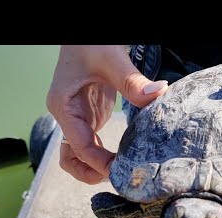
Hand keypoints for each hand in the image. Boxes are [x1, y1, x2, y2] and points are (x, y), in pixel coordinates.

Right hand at [46, 45, 168, 183]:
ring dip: (93, 168)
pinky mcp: (89, 115)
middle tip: (118, 177)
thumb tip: (158, 95)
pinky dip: (102, 155)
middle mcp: (67, 116)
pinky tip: (121, 158)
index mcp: (63, 106)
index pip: (78, 145)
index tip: (120, 170)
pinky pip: (90, 144)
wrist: (85, 35)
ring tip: (120, 173)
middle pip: (70, 158)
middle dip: (90, 172)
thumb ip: (131, 80)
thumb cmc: (90, 42)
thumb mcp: (110, 58)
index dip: (97, 162)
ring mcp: (77, 118)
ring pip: (77, 155)